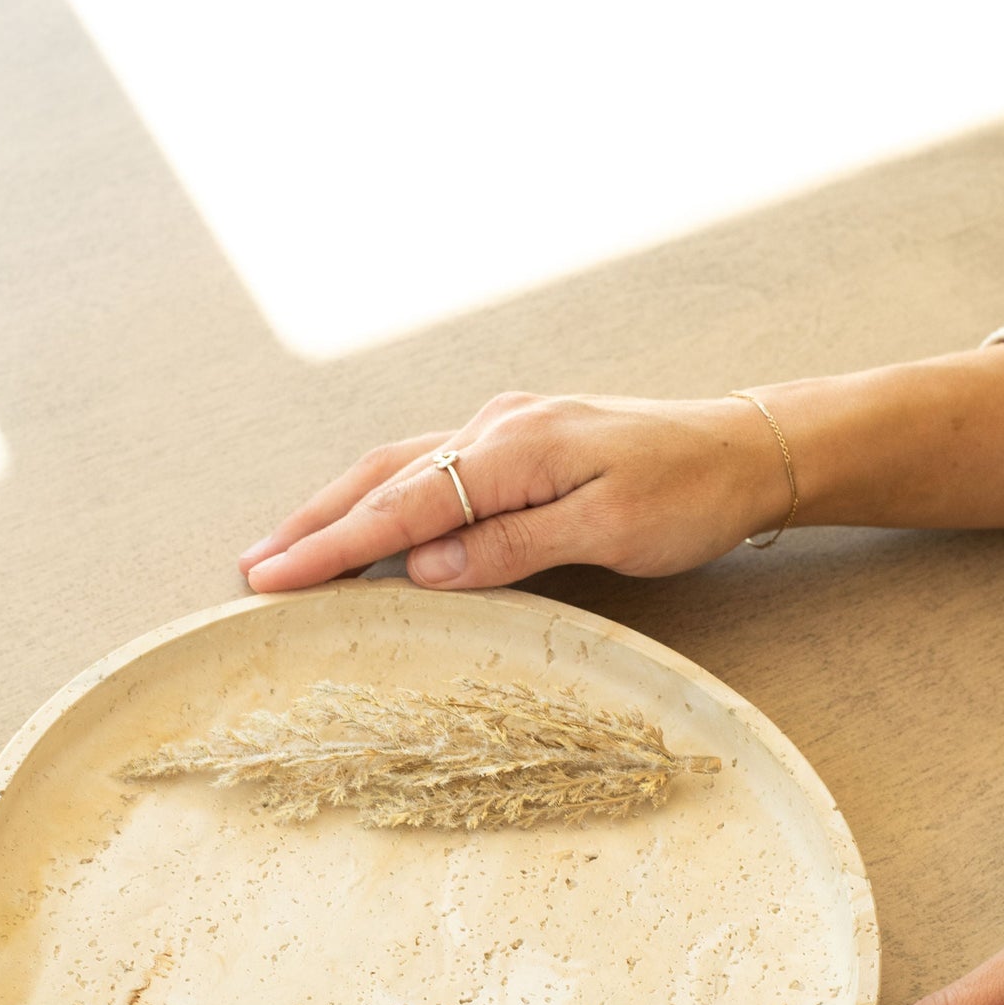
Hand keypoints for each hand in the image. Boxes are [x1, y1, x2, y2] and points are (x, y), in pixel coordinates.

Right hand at [239, 391, 790, 591]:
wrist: (749, 448)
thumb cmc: (691, 493)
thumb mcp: (611, 532)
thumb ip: (514, 546)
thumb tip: (425, 569)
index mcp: (515, 446)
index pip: (404, 505)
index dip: (333, 546)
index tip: (271, 579)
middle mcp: (498, 425)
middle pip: (383, 477)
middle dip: (314, 524)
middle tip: (254, 571)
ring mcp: (506, 427)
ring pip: (400, 467)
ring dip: (339, 506)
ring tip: (287, 548)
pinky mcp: (521, 440)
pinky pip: (432, 467)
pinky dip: (383, 495)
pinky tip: (367, 519)